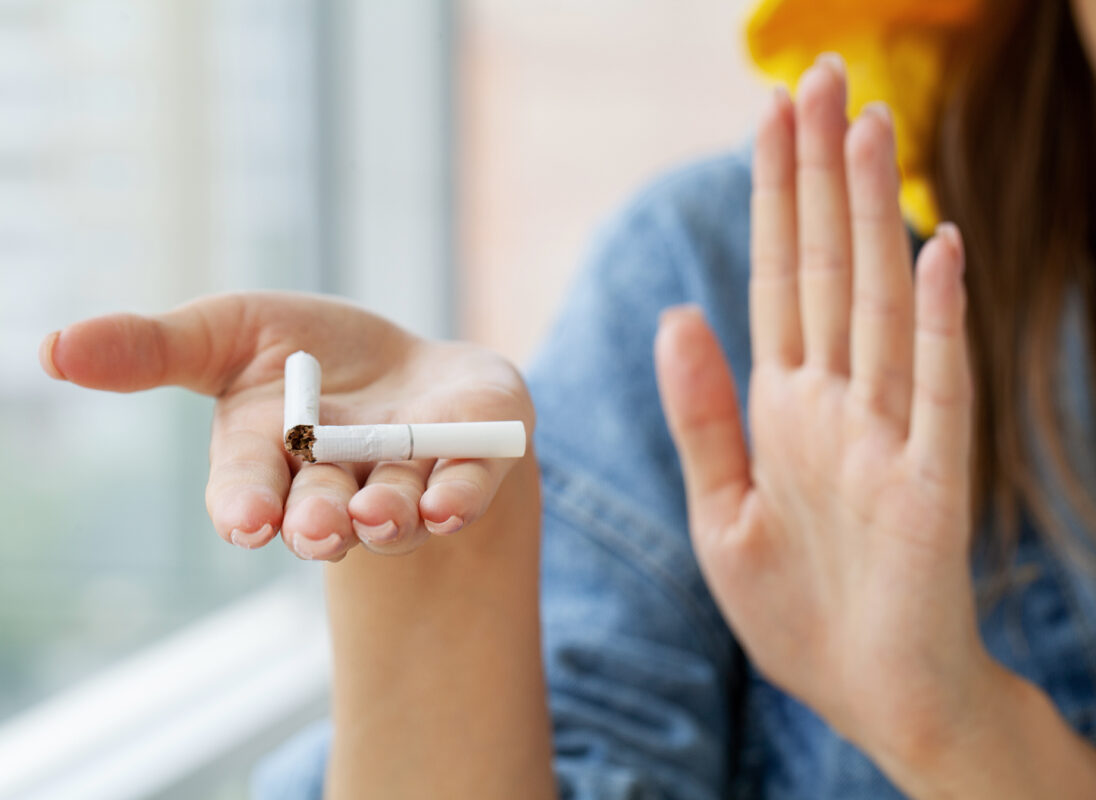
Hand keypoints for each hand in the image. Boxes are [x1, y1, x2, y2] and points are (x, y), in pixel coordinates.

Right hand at [39, 292, 532, 560]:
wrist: (411, 377)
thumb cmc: (308, 357)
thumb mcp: (226, 333)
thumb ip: (152, 349)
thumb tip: (50, 349)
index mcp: (271, 459)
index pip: (249, 490)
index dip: (246, 506)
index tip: (247, 522)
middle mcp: (336, 486)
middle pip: (321, 513)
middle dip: (318, 522)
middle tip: (318, 530)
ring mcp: (407, 478)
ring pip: (394, 510)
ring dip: (389, 515)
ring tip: (384, 515)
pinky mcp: (469, 461)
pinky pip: (466, 487)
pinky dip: (460, 494)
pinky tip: (449, 503)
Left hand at [655, 55, 988, 765]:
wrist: (870, 697)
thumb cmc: (800, 611)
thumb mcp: (720, 510)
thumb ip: (702, 415)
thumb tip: (676, 315)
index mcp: (784, 409)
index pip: (778, 279)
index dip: (773, 198)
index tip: (769, 114)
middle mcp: (838, 405)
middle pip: (828, 269)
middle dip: (818, 175)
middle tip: (819, 75)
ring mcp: (888, 438)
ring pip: (880, 306)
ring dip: (873, 217)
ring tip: (868, 127)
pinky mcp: (931, 486)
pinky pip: (937, 391)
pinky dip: (941, 323)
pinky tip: (937, 250)